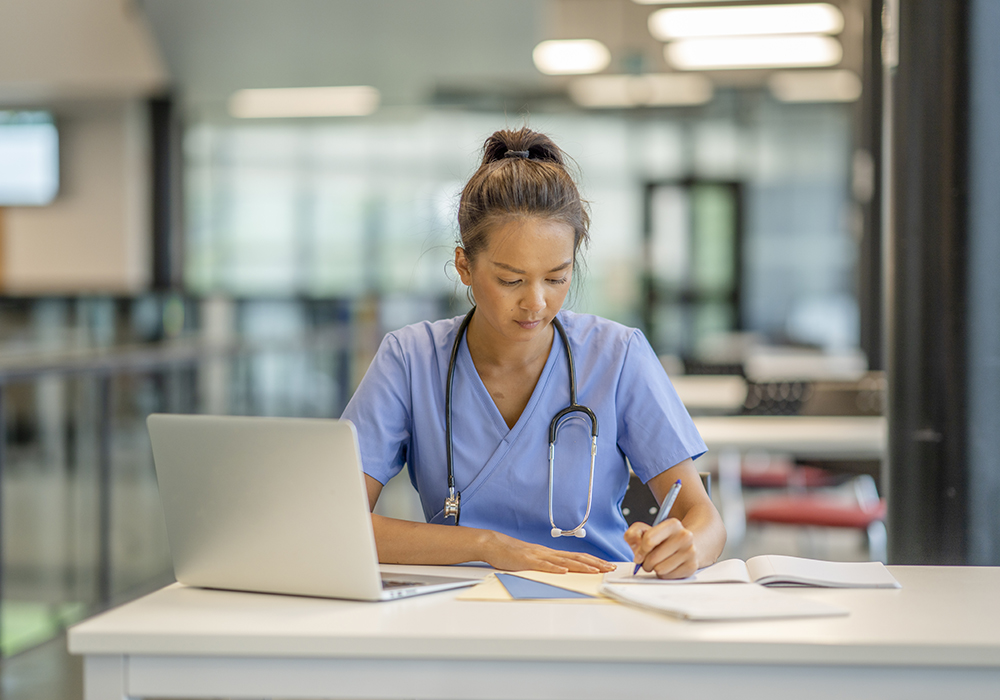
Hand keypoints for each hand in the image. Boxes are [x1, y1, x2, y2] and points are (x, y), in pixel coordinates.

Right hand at [482, 531, 614, 573]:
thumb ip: (548, 564)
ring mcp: (538, 556)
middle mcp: (548, 553)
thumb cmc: (514, 554)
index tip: (607, 565)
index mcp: (551, 554)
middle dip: (595, 563)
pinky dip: (554, 568)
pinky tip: (564, 571)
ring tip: (595, 570)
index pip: (577, 557)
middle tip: (610, 568)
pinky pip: (543, 565)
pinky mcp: (527, 561)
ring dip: (581, 566)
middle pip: (576, 558)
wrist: (495, 544)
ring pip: (563, 561)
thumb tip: (563, 571)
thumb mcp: (535, 559)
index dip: (593, 561)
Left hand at [624, 518, 697, 578]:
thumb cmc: (663, 539)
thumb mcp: (646, 530)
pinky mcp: (692, 566)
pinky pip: (668, 577)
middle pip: (653, 558)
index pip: (649, 540)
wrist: (686, 545)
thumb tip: (634, 540)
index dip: (640, 551)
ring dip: (655, 569)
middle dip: (646, 562)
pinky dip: (664, 574)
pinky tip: (667, 566)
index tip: (639, 555)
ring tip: (658, 562)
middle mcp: (684, 537)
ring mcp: (690, 552)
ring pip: (660, 569)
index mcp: (673, 525)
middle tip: (648, 560)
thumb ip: (634, 532)